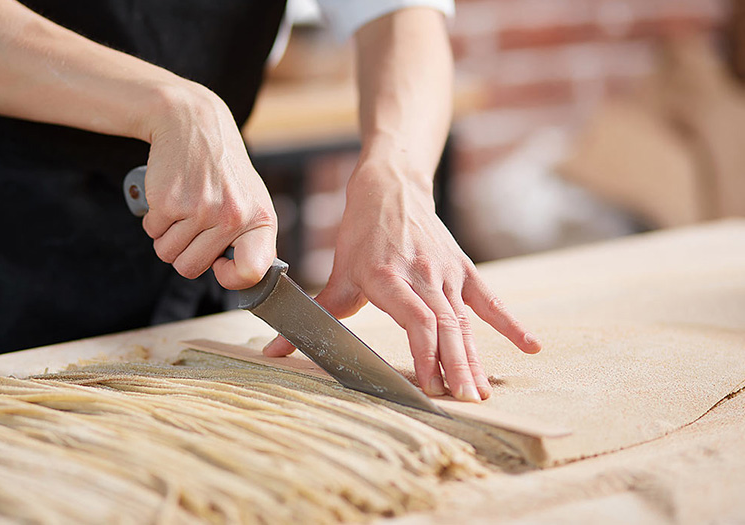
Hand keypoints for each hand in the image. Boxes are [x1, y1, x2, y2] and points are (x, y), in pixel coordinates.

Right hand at [141, 83, 277, 289]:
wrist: (194, 125)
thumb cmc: (223, 170)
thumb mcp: (251, 200)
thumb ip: (251, 240)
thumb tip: (244, 278)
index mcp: (259, 220)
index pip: (251, 272)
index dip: (231, 278)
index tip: (221, 266)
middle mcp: (232, 217)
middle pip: (191, 269)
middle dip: (185, 252)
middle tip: (193, 225)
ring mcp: (200, 210)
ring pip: (167, 254)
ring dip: (168, 237)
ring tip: (183, 208)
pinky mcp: (168, 202)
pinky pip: (152, 233)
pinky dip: (155, 220)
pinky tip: (170, 197)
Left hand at [263, 161, 540, 401]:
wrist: (391, 188)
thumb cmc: (360, 235)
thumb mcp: (338, 274)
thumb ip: (315, 315)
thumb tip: (274, 351)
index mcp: (388, 277)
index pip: (416, 320)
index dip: (426, 353)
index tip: (431, 385)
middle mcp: (421, 275)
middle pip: (445, 326)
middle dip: (456, 365)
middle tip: (465, 401)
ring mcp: (446, 272)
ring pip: (465, 319)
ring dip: (476, 357)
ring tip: (483, 392)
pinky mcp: (462, 268)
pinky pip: (490, 299)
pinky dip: (511, 323)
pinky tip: (531, 347)